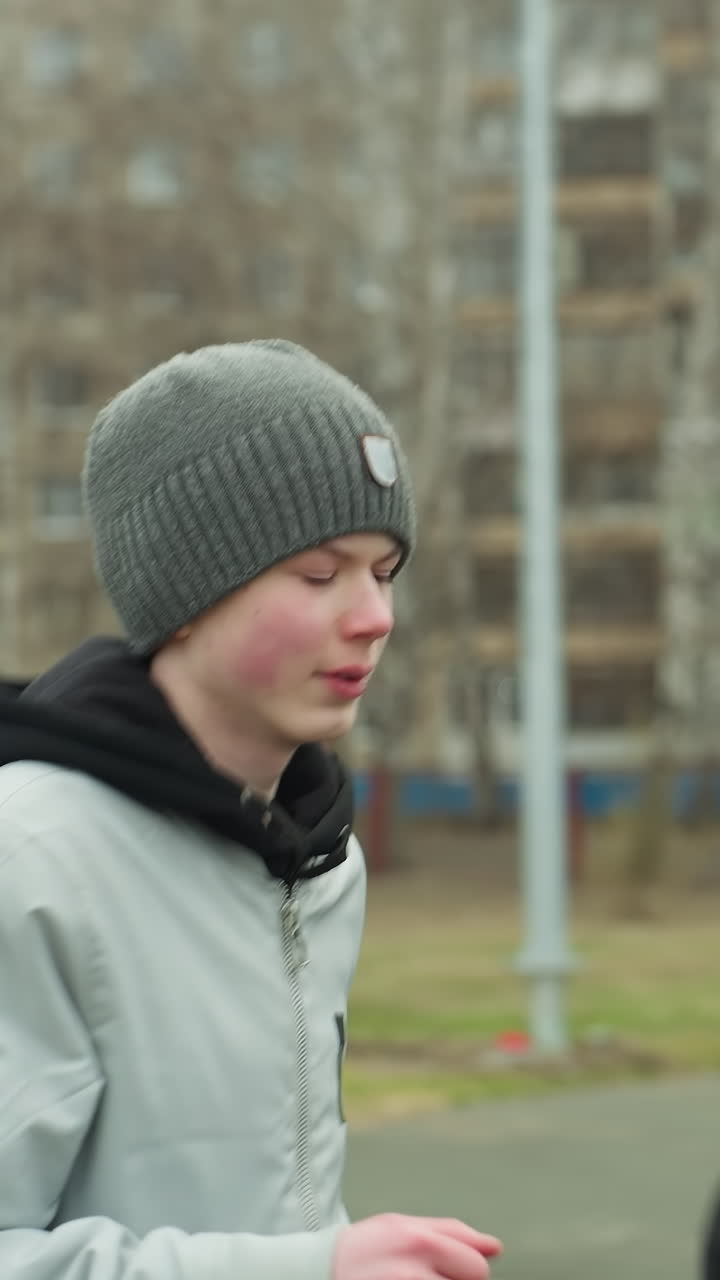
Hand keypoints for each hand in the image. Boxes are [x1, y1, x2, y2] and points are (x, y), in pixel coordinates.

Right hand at [333, 1213, 502, 1279]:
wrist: (318, 1271)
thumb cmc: (367, 1248)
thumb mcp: (403, 1225)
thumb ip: (452, 1233)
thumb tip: (495, 1248)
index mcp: (420, 1241)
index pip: (477, 1268)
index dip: (469, 1272)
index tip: (454, 1272)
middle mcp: (413, 1272)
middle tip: (429, 1278)